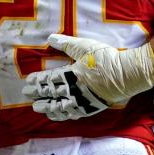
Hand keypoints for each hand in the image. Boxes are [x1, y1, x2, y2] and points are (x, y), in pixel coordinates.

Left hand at [21, 34, 153, 121]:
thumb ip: (66, 44)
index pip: (49, 79)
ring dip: (47, 107)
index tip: (27, 82)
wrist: (127, 74)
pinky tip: (56, 115)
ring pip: (60, 107)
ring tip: (37, 108)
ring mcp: (82, 101)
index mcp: (70, 74)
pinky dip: (62, 115)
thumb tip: (49, 38)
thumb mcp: (85, 46)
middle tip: (26, 94)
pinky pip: (73, 114)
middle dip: (38, 94)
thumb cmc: (106, 58)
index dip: (37, 81)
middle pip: (51, 94)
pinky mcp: (91, 108)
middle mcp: (74, 90)